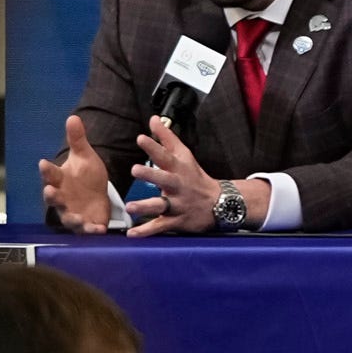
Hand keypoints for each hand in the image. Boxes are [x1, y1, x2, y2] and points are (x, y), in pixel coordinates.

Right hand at [38, 114, 115, 229]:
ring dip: (71, 217)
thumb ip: (78, 140)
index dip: (46, 169)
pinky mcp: (84, 225)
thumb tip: (73, 116)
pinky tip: (98, 229)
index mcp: (60, 179)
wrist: (98, 196)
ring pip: (67, 217)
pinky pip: (85, 229)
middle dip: (51, 194)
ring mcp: (71, 212)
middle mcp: (62, 197)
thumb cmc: (86, 176)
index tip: (43, 162)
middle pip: (52, 197)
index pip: (50, 173)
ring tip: (76, 217)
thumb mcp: (84, 156)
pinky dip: (90, 230)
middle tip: (50, 191)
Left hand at [130, 116, 240, 236]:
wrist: (220, 203)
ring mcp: (178, 204)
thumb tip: (153, 119)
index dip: (154, 146)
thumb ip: (166, 138)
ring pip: (161, 205)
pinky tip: (133, 233)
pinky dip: (147, 231)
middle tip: (135, 169)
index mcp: (178, 168)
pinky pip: (161, 226)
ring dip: (146, 206)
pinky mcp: (177, 221)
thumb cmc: (195, 177)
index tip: (141, 138)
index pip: (166, 155)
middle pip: (164, 179)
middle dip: (151, 174)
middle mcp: (178, 185)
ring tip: (130, 207)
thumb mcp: (184, 155)